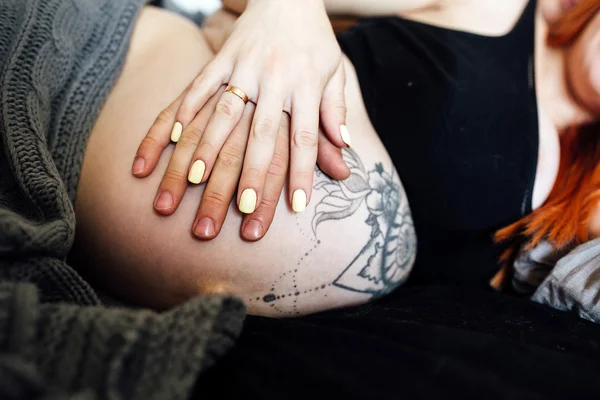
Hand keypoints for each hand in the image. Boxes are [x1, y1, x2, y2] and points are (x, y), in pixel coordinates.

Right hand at [133, 0, 350, 216]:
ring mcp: (245, 66)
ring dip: (210, 147)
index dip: (303, 172)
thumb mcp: (334, 71)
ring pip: (226, 112)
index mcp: (307, 85)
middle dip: (252, 172)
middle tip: (243, 207)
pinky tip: (173, 135)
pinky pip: (201, 83)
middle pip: (263, 133)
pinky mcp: (222, 55)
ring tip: (197, 179)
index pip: (305, 137)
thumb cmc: (314, 40)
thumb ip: (336, 111)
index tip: (298, 205)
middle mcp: (276, 78)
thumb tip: (344, 149)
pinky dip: (187, 108)